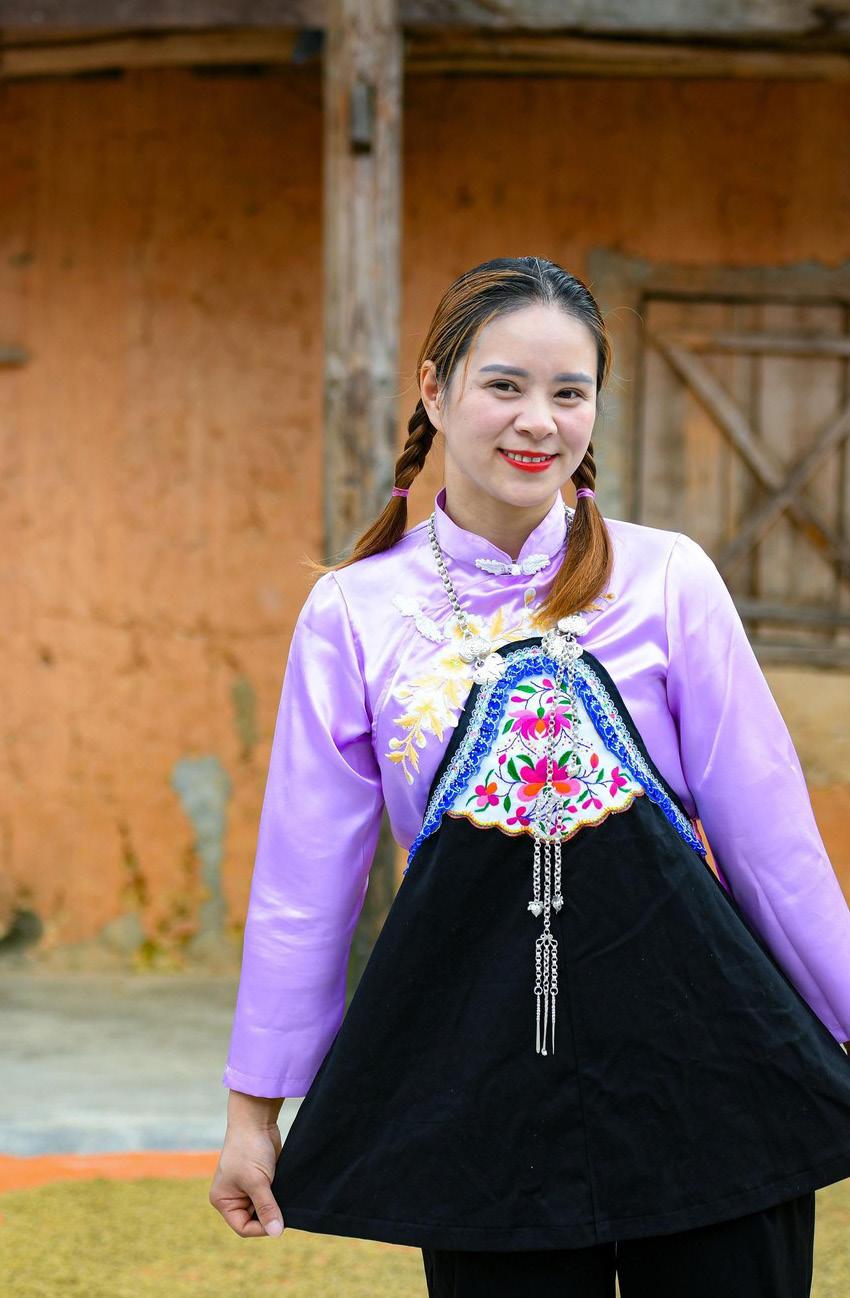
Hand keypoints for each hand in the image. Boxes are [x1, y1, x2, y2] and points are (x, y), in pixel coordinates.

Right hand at [209, 1120, 284, 1237]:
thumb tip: (277, 1233)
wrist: (256, 1119)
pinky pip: (271, 1196)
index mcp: (223, 1200)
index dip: (261, 1228)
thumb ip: (266, 1208)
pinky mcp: (261, 1180)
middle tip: (283, 1205)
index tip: (278, 1221)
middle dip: (269, 1215)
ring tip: (282, 1194)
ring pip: (265, 1208)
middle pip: (254, 1220)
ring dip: (275, 1204)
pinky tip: (285, 1189)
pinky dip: (279, 1196)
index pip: (243, 1228)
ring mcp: (247, 1188)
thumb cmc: (249, 1149)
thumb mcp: (257, 1181)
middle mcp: (233, 1197)